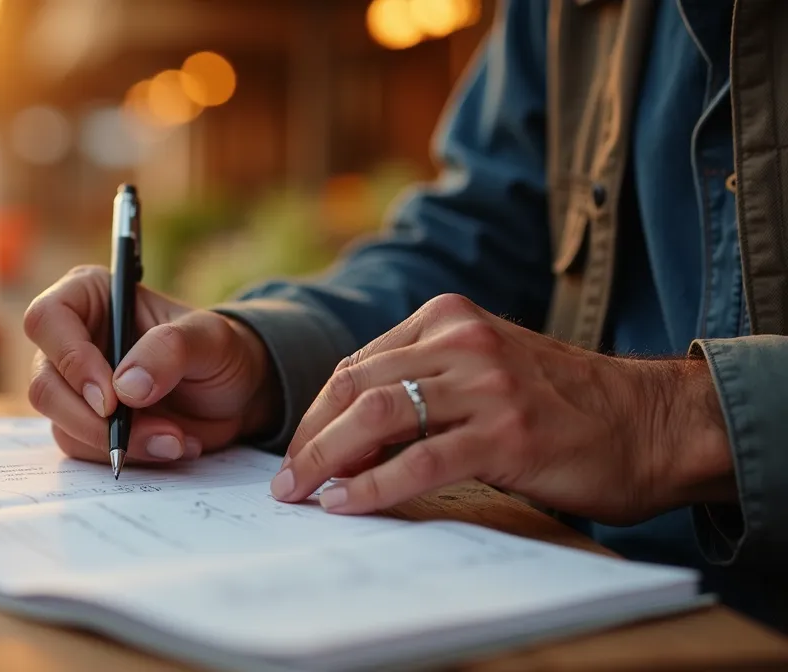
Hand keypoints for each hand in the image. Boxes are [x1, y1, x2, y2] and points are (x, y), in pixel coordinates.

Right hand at [24, 265, 275, 463]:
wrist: (233, 395)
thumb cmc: (217, 351)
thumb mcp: (210, 340)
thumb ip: (170, 350)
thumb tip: (125, 388)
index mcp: (90, 296)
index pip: (48, 318)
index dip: (71, 359)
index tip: (111, 398)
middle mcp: (72, 339)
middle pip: (44, 382)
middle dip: (93, 419)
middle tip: (144, 431)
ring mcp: (74, 386)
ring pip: (60, 423)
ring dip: (116, 442)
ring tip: (174, 439)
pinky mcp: (85, 424)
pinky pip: (84, 449)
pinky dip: (128, 455)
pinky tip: (170, 445)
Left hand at [270, 294, 735, 524]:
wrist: (650, 423)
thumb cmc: (560, 406)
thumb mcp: (484, 370)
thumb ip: (424, 382)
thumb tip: (345, 435)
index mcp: (448, 318)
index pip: (358, 365)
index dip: (317, 414)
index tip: (296, 453)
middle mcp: (462, 340)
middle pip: (357, 386)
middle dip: (310, 438)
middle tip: (285, 481)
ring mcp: (486, 383)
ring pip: (378, 416)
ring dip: (327, 459)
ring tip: (302, 494)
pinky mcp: (506, 432)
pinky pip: (419, 460)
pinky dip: (372, 486)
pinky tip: (346, 504)